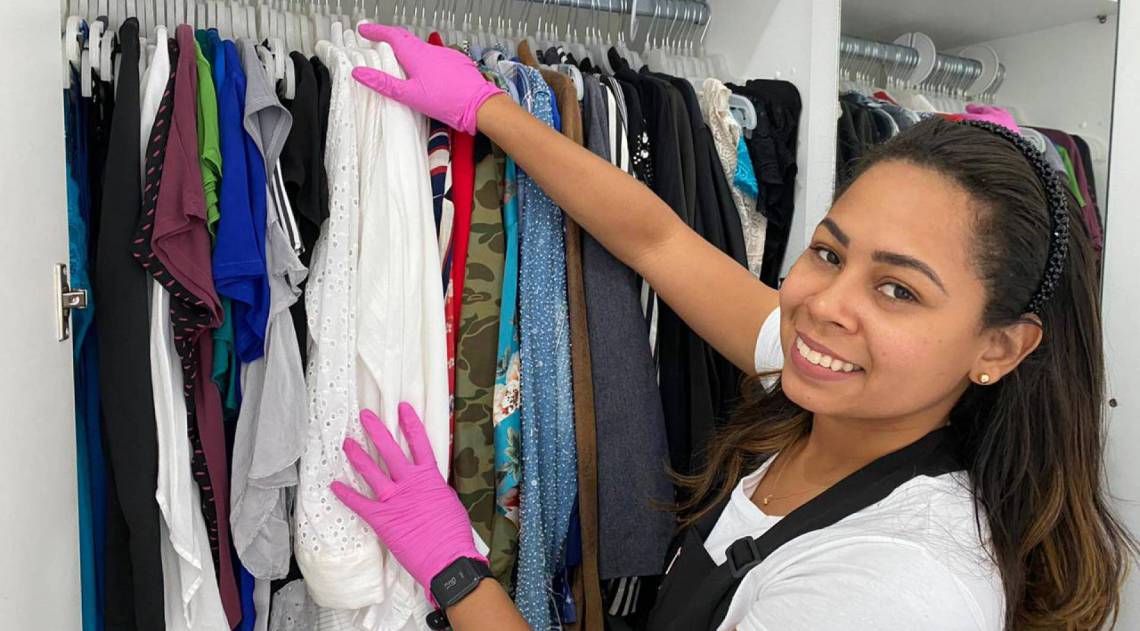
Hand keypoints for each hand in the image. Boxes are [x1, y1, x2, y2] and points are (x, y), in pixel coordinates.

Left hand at [331, 403, 485, 602]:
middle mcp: (410, 484)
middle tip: (365, 416)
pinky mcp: (382, 519)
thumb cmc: (453, 534)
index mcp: (430, 478)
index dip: (410, 424)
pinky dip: (346, 495)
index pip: (419, 444)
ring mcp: (394, 500)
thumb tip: (428, 485)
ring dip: (358, 456)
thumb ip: (435, 490)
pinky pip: (360, 504)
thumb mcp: (449, 503)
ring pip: (372, 472)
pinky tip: (334, 485)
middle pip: (391, 451)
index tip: (402, 408)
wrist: (447, 559)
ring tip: (346, 442)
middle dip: (377, 431)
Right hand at [351, 23, 502, 134]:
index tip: (364, 29)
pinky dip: (422, 59)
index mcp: (417, 55)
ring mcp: (445, 56)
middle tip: (376, 39)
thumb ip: (384, 84)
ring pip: (420, 48)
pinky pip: (434, 57)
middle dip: (389, 37)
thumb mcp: (410, 95)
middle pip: (405, 38)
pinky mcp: (456, 64)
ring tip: (396, 58)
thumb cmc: (448, 102)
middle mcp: (430, 51)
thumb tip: (359, 73)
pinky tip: (423, 72)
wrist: (480, 106)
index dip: (376, 31)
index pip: (391, 35)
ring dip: (406, 49)